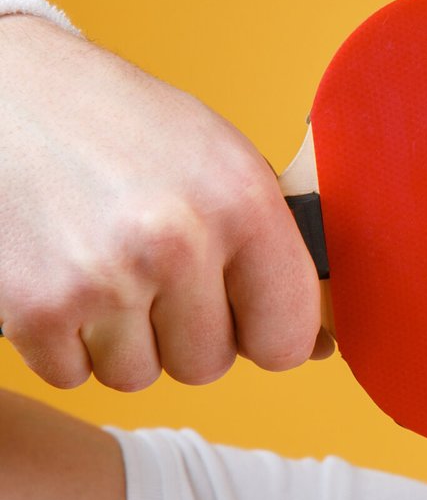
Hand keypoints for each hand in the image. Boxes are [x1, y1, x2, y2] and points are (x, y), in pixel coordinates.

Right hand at [0, 15, 325, 389]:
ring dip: (120, 340)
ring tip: (102, 268)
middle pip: (208, 364)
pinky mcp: (34, 306)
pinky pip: (71, 373)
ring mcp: (104, 279)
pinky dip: (61, 342)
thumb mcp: (215, 158)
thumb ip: (271, 246)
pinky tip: (58, 277)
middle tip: (152, 275)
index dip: (265, 335)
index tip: (246, 318)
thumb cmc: (118, 124)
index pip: (286, 338)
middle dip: (183, 333)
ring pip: (138, 374)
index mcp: (241, 201)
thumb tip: (319, 344)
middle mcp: (178, 242)